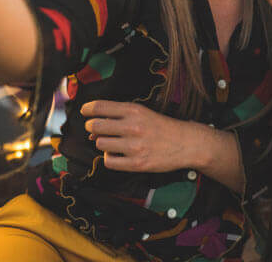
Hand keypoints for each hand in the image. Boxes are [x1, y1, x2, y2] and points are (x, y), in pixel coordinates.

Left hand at [81, 100, 199, 172]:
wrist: (186, 143)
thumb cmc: (163, 127)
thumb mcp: (143, 114)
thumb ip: (119, 117)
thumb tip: (92, 130)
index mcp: (134, 111)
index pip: (100, 107)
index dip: (87, 109)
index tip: (84, 112)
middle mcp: (133, 127)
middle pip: (95, 126)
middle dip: (92, 128)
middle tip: (97, 130)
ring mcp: (134, 146)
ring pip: (100, 144)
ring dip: (103, 143)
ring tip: (113, 143)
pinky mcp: (137, 163)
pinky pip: (109, 161)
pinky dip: (109, 158)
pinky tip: (118, 154)